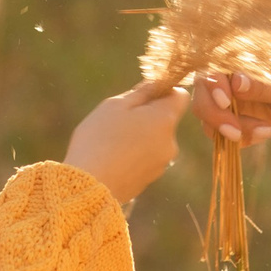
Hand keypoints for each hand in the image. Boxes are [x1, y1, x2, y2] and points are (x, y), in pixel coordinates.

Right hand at [62, 83, 187, 202]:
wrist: (90, 187)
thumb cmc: (100, 139)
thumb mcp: (116, 106)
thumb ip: (141, 92)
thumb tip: (158, 83)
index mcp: (165, 119)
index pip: (180, 95)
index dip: (164, 90)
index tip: (143, 94)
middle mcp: (171, 142)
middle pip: (166, 119)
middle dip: (147, 115)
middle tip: (118, 119)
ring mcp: (162, 163)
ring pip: (156, 139)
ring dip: (141, 136)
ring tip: (112, 142)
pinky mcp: (151, 179)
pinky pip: (148, 158)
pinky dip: (136, 154)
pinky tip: (113, 157)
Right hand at [192, 69, 270, 146]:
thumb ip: (263, 85)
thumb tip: (236, 80)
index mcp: (239, 60)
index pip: (209, 71)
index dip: (212, 88)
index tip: (227, 103)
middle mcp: (228, 78)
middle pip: (202, 99)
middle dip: (218, 118)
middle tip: (238, 134)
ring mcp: (229, 100)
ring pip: (209, 120)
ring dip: (232, 131)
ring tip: (266, 132)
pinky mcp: (234, 119)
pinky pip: (223, 134)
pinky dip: (241, 138)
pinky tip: (266, 132)